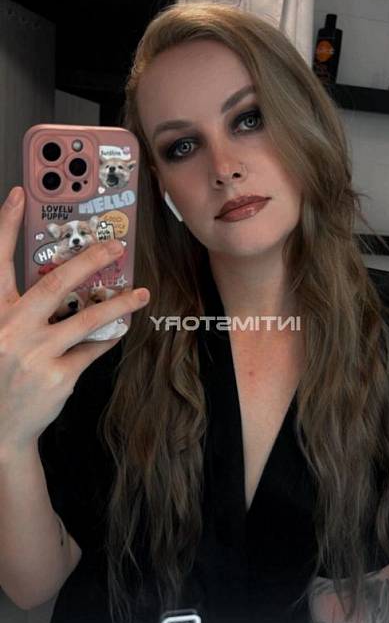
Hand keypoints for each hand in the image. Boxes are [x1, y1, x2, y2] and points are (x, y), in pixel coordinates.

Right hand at [0, 186, 149, 456]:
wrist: (0, 429)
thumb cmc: (3, 374)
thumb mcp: (1, 333)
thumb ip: (21, 308)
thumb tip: (64, 283)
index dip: (6, 224)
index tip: (20, 193)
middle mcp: (11, 328)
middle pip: (55, 283)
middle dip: (89, 259)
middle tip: (114, 246)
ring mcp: (35, 353)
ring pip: (87, 318)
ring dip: (119, 303)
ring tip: (140, 294)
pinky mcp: (57, 376)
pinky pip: (93, 349)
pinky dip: (109, 336)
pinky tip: (120, 328)